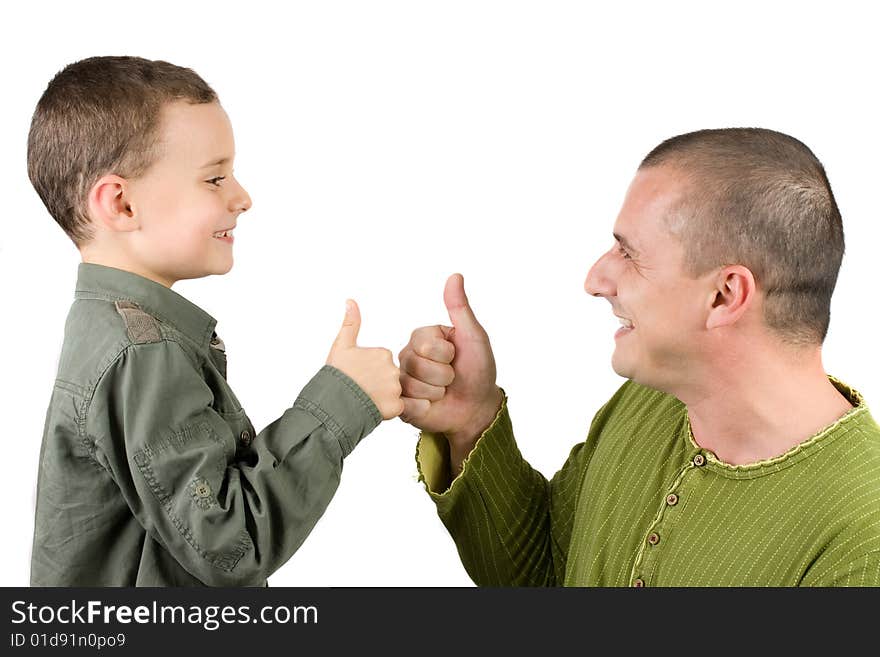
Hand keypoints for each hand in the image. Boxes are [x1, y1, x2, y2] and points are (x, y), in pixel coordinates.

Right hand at [326, 300, 403, 419]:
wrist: (332, 402)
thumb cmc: (336, 374)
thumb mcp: (342, 345)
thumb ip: (351, 322)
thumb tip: (350, 300)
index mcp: (383, 353)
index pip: (382, 362)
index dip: (370, 371)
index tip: (358, 376)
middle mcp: (393, 369)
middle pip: (390, 377)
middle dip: (378, 384)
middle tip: (361, 389)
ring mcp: (395, 388)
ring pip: (394, 393)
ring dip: (382, 397)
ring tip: (364, 399)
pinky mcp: (396, 406)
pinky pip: (397, 408)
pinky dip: (387, 410)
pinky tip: (373, 408)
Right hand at [398, 274, 502, 450]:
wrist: (477, 406)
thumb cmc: (478, 370)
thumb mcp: (473, 337)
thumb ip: (460, 308)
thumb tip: (455, 276)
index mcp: (422, 337)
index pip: (425, 343)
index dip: (446, 354)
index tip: (456, 357)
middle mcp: (408, 356)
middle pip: (416, 364)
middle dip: (442, 375)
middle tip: (451, 378)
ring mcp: (402, 379)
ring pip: (411, 385)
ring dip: (435, 392)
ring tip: (443, 392)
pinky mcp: (400, 403)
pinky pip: (404, 404)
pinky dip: (423, 407)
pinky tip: (431, 406)